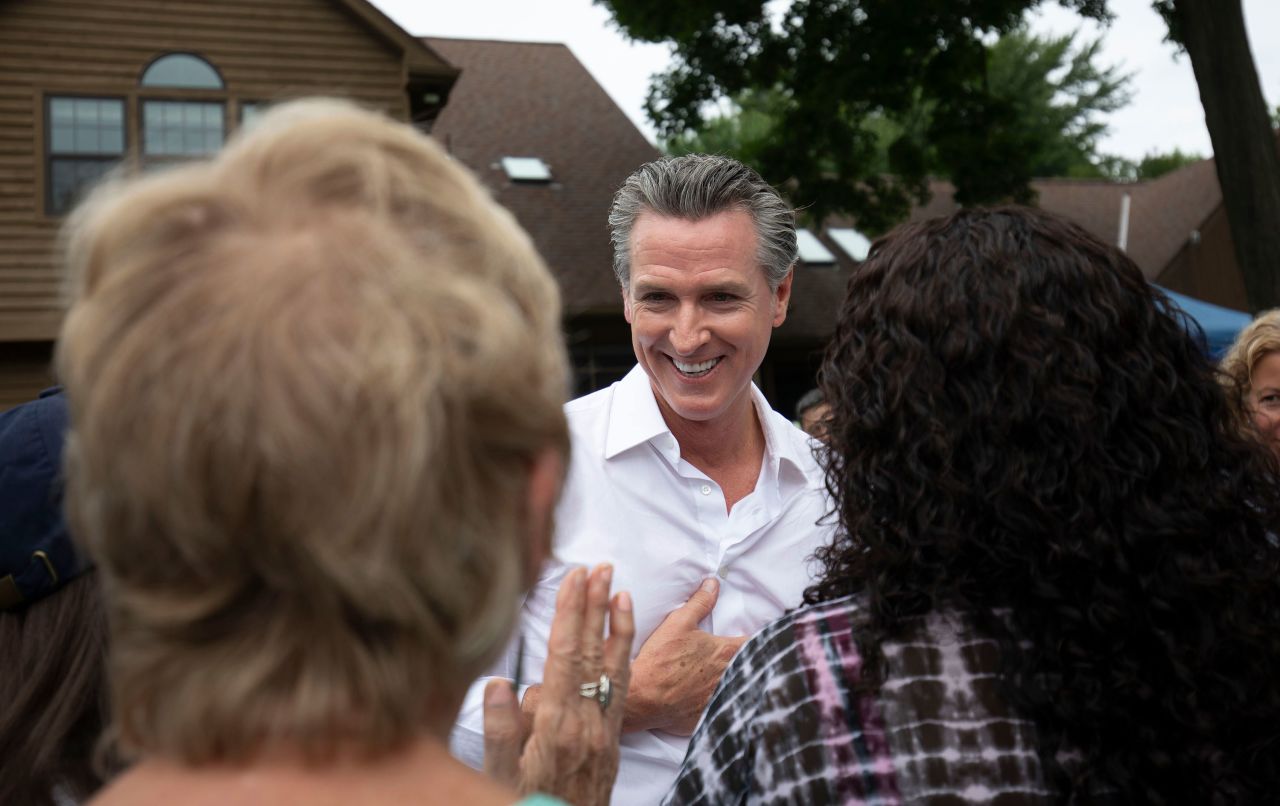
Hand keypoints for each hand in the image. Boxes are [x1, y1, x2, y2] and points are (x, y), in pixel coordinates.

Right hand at [483, 564, 634, 805]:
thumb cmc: (527, 804)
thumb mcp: (501, 775)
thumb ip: (501, 731)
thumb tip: (500, 683)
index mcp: (556, 726)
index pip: (565, 657)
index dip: (569, 614)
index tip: (573, 579)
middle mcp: (586, 722)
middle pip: (591, 653)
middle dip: (593, 606)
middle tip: (598, 567)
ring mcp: (604, 729)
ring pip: (613, 667)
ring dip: (616, 624)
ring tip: (619, 588)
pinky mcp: (612, 739)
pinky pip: (621, 688)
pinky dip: (623, 656)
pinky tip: (622, 638)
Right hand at [623, 577, 745, 735]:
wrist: (642, 698)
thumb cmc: (660, 659)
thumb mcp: (678, 623)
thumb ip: (700, 602)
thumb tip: (713, 584)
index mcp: (726, 652)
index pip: (755, 645)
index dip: (760, 641)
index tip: (761, 640)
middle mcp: (730, 677)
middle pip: (750, 669)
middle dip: (749, 663)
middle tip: (749, 660)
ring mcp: (722, 699)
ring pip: (740, 690)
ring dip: (738, 684)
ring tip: (734, 680)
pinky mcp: (711, 717)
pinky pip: (726, 710)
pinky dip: (724, 704)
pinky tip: (714, 701)